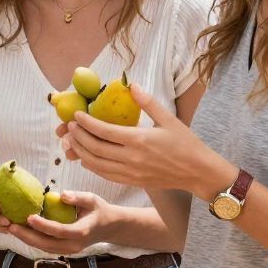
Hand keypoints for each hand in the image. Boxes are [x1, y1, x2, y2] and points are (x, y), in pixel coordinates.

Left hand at [8, 189, 114, 255]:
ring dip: (26, 239)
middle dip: (27, 236)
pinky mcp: (64, 250)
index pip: (60, 231)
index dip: (43, 225)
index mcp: (82, 232)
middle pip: (47, 244)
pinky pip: (45, 247)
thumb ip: (78, 197)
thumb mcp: (92, 199)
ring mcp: (69, 250)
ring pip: (44, 248)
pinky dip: (32, 240)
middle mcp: (74, 245)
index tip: (29, 217)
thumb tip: (61, 195)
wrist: (109, 227)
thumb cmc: (99, 210)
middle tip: (10, 226)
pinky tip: (20, 231)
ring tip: (11, 228)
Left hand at [63, 85, 233, 200]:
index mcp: (139, 140)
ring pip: (97, 164)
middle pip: (95, 148)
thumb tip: (132, 85)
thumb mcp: (169, 119)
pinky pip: (106, 175)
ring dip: (81, 153)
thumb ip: (148, 103)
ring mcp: (131, 173)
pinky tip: (86, 158)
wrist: (198, 172)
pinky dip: (92, 166)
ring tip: (72, 142)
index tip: (76, 115)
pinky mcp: (132, 182)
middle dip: (79, 137)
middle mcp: (131, 158)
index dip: (86, 123)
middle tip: (69, 127)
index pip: (104, 131)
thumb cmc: (186, 143)